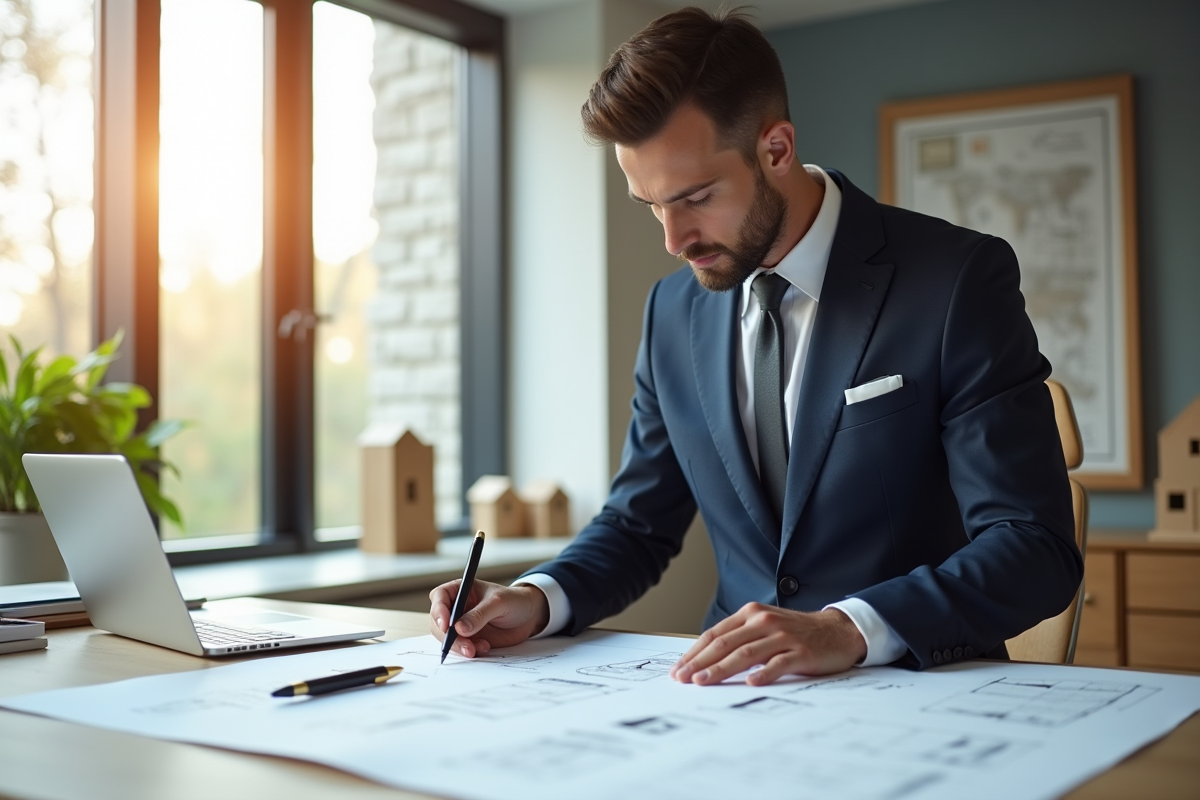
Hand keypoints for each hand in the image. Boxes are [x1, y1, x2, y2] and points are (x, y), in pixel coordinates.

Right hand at [428, 579, 550, 657]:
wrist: (528, 617)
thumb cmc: (514, 601)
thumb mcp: (498, 603)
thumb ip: (479, 615)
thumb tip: (459, 628)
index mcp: (460, 589)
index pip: (439, 597)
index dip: (438, 611)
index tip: (446, 626)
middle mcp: (457, 607)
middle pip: (439, 622)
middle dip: (449, 636)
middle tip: (465, 646)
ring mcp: (461, 624)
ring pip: (447, 638)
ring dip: (459, 647)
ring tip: (477, 649)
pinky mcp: (468, 639)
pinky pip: (460, 648)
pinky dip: (469, 651)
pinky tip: (485, 648)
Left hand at [670, 603, 866, 685]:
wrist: (838, 630)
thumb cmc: (795, 633)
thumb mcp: (764, 628)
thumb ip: (739, 639)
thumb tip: (705, 661)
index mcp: (750, 614)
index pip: (715, 635)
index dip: (694, 652)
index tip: (677, 670)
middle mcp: (764, 621)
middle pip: (725, 643)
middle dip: (700, 662)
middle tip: (682, 679)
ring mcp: (783, 636)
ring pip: (746, 653)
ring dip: (722, 668)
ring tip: (704, 681)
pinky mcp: (802, 652)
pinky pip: (780, 663)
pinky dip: (764, 673)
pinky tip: (751, 682)